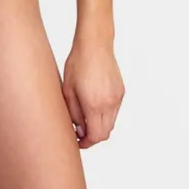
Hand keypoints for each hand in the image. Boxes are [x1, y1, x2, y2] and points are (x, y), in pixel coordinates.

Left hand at [61, 34, 123, 148]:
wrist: (95, 44)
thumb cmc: (78, 63)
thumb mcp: (68, 91)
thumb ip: (74, 114)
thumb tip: (79, 130)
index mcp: (95, 105)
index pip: (96, 136)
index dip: (86, 143)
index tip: (77, 141)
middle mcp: (110, 103)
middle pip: (105, 133)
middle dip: (93, 137)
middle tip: (79, 133)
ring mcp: (118, 97)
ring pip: (111, 123)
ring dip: (99, 125)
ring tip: (84, 118)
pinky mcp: (121, 91)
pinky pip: (114, 111)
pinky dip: (105, 115)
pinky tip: (93, 106)